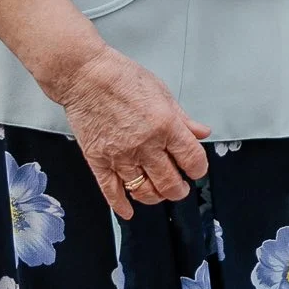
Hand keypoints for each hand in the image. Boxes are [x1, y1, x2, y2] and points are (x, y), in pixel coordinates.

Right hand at [52, 44, 210, 219]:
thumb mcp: (162, 93)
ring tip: (160, 193)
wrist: (86, 77)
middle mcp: (145, 145)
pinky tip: (128, 211)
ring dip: (156, 196)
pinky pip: (112, 191)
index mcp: (165, 126)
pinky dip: (122, 205)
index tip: (196, 170)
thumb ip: (183, 119)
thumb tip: (202, 133)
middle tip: (180, 188)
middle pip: (169, 182)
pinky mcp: (98, 161)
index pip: (192, 160)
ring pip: (144, 191)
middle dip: (179, 189)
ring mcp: (120, 156)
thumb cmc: (123, 78)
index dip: (198, 169)